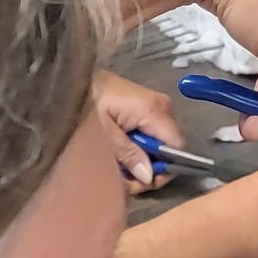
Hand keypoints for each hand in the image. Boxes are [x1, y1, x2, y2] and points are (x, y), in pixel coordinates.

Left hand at [95, 72, 184, 192]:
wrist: (80, 78)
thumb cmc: (89, 101)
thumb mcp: (104, 132)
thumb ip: (127, 154)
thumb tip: (148, 177)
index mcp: (154, 111)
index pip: (177, 148)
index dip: (163, 169)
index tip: (141, 179)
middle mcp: (163, 108)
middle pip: (170, 149)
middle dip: (149, 168)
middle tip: (125, 177)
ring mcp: (159, 107)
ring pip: (162, 145)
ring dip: (143, 160)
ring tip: (120, 164)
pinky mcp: (151, 109)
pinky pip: (154, 137)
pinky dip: (140, 148)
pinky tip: (123, 151)